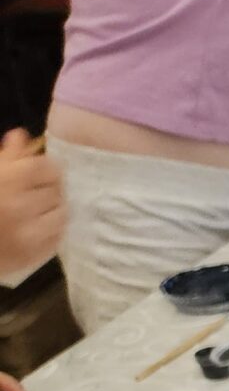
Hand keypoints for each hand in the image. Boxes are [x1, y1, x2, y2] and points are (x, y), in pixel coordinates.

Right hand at [0, 130, 64, 280]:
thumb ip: (6, 156)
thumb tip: (21, 136)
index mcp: (7, 181)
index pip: (48, 168)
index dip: (46, 168)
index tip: (41, 171)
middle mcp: (21, 207)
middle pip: (57, 190)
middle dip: (49, 188)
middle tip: (37, 191)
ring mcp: (29, 234)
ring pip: (62, 214)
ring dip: (53, 209)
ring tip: (38, 209)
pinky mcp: (33, 255)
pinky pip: (58, 237)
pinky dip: (52, 229)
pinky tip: (37, 226)